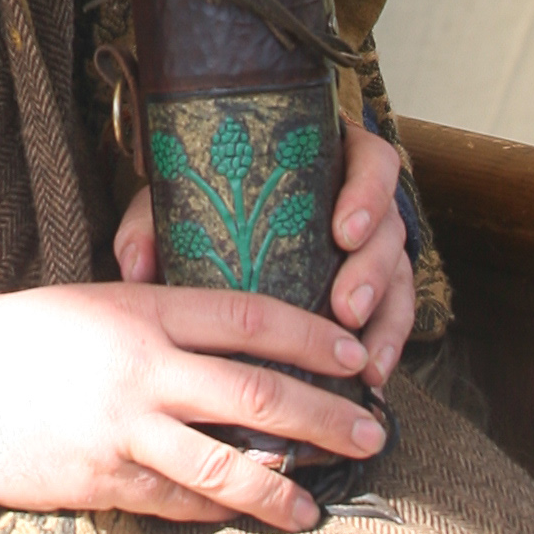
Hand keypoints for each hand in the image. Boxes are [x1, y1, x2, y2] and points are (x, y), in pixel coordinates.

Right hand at [0, 272, 387, 533]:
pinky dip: (220, 511)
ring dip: (283, 485)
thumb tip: (229, 344)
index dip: (312, 338)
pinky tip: (250, 516)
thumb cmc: (13, 336)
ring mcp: (122, 430)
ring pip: (226, 465)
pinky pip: (177, 502)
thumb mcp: (91, 302)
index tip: (356, 353)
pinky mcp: (100, 482)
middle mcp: (141, 368)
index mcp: (141, 307)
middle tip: (374, 432)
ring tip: (320, 502)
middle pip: (257, 394)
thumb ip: (157, 320)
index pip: (250, 317)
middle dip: (325, 416)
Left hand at [112, 117, 417, 387]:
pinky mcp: (375, 284)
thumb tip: (134, 266)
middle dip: (373, 271)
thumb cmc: (208, 197)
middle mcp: (362, 198)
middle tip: (347, 308)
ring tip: (365, 361)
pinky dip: (387, 344)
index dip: (366, 194)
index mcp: (330, 156)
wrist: (218, 215)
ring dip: (385, 318)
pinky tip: (373, 376)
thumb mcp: (183, 194)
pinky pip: (396, 313)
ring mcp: (373, 242)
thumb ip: (154, 221)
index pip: (371, 161)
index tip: (342, 231)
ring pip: (399, 274)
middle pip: (389, 227)